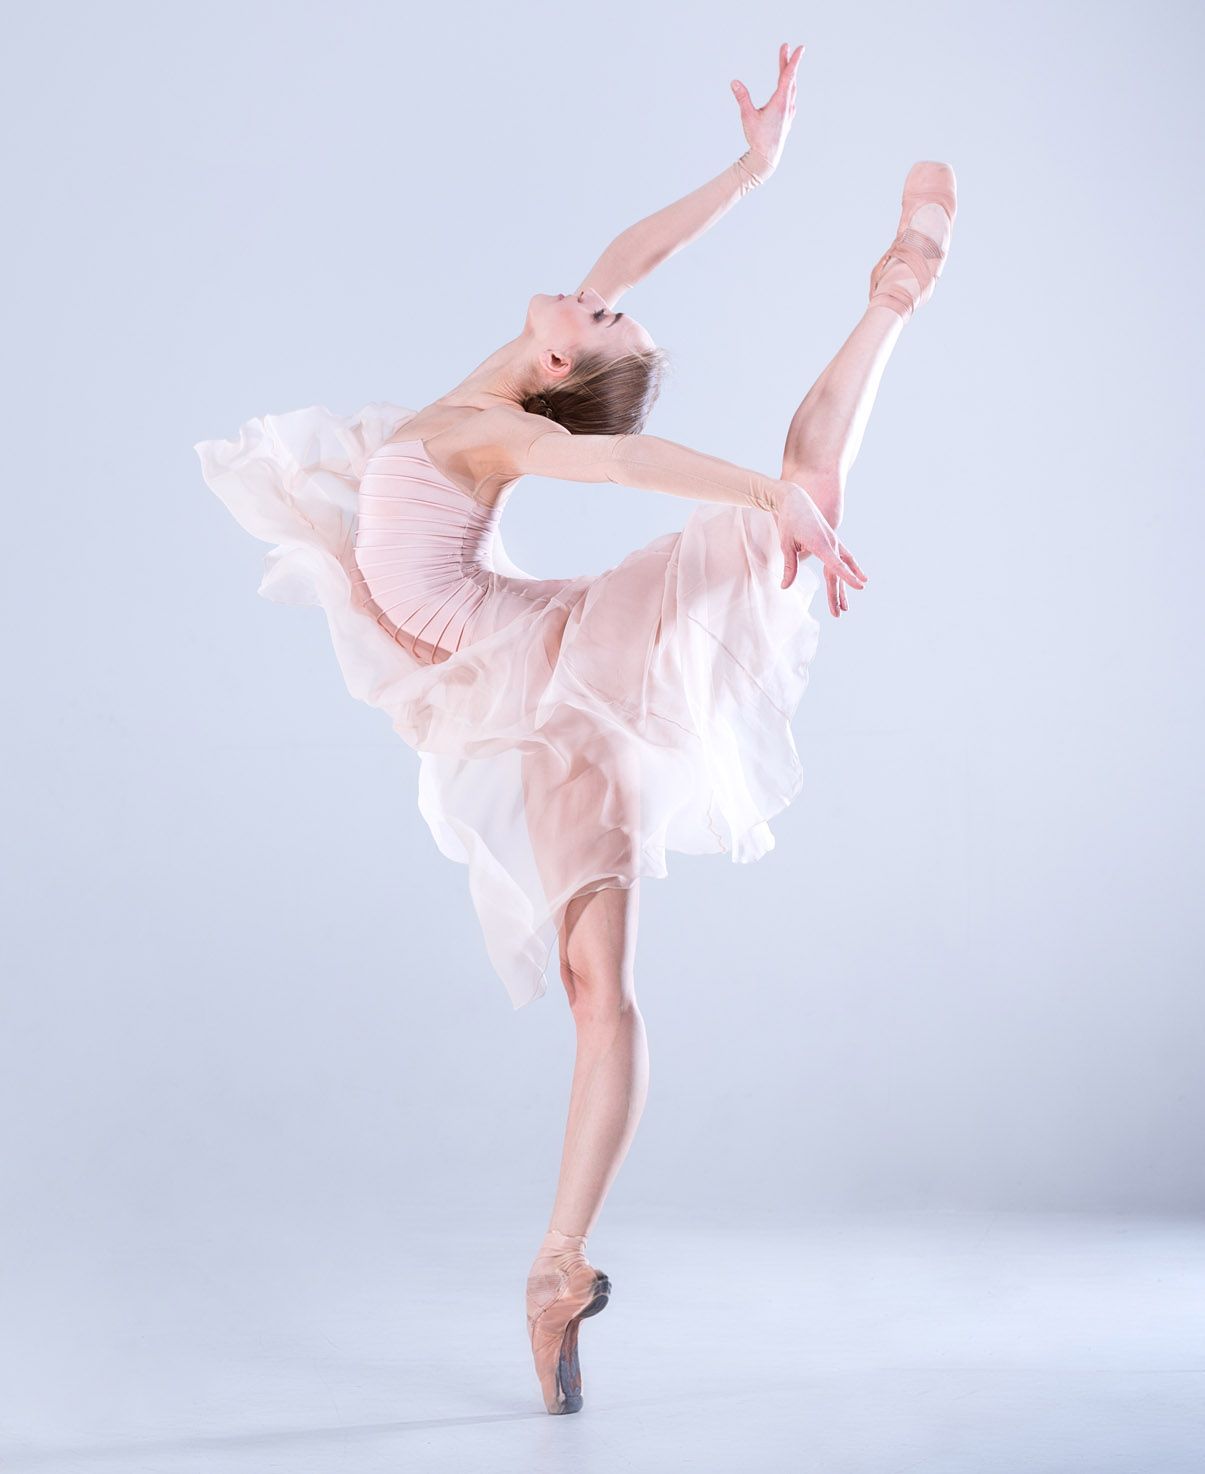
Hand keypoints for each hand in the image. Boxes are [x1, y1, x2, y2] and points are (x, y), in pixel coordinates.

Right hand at [730, 42, 803, 174]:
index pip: (788, 76)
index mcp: (780, 102)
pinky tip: (788, 88)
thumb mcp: (747, 116)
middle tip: (786, 47)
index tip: (800, 48)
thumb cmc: (757, 138)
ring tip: (785, 63)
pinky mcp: (788, 117)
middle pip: (790, 79)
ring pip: (791, 88)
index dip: (793, 61)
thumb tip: (734, 82)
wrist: (767, 157)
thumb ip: (742, 98)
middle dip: (787, 62)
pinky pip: (791, 97)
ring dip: (788, 74)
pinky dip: (789, 87)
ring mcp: (789, 112)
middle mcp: (788, 105)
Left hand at [775, 482, 866, 598]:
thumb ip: (789, 566)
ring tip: (844, 608)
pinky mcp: (832, 541)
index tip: (860, 586)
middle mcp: (831, 543)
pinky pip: (844, 558)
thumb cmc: (789, 520)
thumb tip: (785, 587)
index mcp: (821, 544)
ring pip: (841, 568)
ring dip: (842, 588)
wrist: (795, 499)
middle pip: (837, 573)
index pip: (836, 564)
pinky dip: (850, 569)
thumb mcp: (786, 544)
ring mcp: (834, 542)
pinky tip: (859, 578)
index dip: (848, 577)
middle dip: (837, 594)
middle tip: (838, 614)